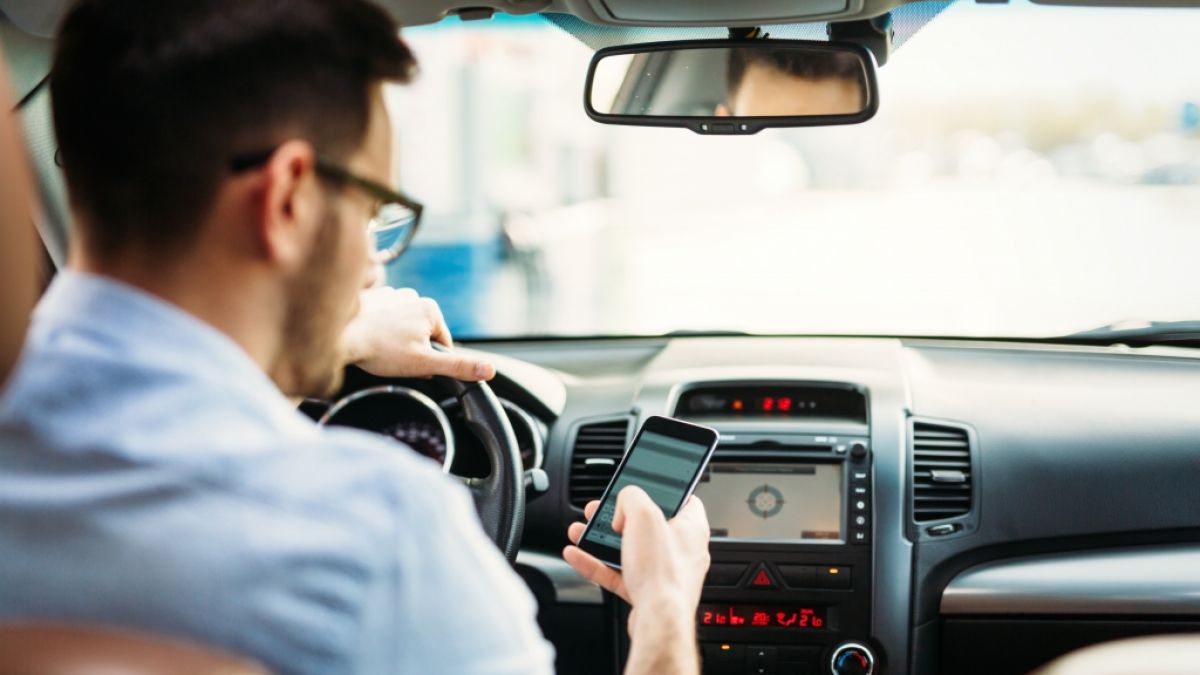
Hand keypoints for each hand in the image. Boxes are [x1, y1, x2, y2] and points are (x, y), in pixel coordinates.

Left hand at [340, 287, 495, 380]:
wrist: (338, 336)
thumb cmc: (380, 350)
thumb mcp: (424, 364)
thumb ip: (458, 366)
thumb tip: (489, 370)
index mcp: (430, 310)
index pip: (442, 344)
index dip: (429, 361)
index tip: (411, 365)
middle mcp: (413, 296)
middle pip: (422, 335)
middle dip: (412, 350)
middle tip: (393, 359)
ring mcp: (391, 295)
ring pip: (403, 328)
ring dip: (395, 340)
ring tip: (379, 349)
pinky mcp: (372, 299)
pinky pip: (384, 320)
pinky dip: (379, 330)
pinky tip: (369, 339)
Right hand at [563, 488, 710, 628]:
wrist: (658, 622)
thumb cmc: (663, 574)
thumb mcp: (644, 515)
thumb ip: (631, 497)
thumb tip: (623, 504)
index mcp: (691, 527)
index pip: (682, 497)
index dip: (659, 488)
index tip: (640, 485)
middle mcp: (681, 549)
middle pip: (647, 523)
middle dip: (618, 516)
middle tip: (600, 511)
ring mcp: (664, 572)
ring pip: (629, 548)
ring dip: (602, 539)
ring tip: (581, 531)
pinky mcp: (647, 591)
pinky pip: (619, 572)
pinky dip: (598, 563)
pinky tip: (578, 555)